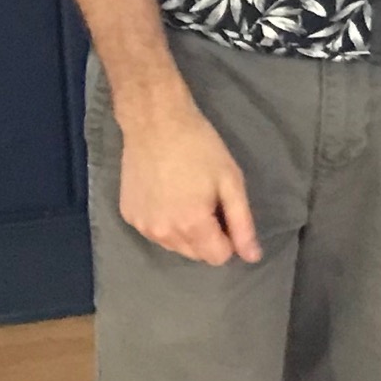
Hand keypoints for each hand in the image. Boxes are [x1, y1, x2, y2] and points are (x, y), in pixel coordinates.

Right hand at [117, 94, 260, 265]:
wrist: (155, 123)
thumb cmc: (200, 148)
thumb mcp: (231, 182)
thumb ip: (243, 223)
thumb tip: (253, 257)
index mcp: (191, 226)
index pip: (218, 257)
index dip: (229, 239)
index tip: (227, 213)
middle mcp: (163, 234)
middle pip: (196, 254)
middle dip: (209, 236)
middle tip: (209, 201)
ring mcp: (141, 226)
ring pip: (174, 246)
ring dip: (186, 232)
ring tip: (188, 196)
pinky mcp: (128, 215)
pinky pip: (154, 232)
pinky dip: (165, 221)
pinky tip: (167, 195)